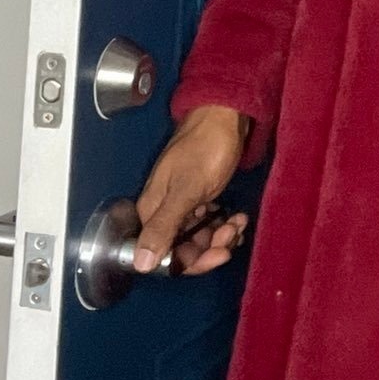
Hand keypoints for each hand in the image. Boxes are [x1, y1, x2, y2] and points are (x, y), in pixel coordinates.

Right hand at [133, 104, 252, 274]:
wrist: (224, 115)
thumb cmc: (205, 147)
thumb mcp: (186, 190)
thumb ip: (163, 227)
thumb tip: (140, 264)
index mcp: (151, 211)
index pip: (163, 255)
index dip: (191, 262)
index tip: (218, 253)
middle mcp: (163, 210)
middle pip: (183, 249)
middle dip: (212, 246)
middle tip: (233, 232)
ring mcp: (182, 203)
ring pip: (199, 237)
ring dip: (221, 235)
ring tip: (238, 221)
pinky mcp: (199, 197)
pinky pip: (208, 223)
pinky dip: (224, 224)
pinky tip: (237, 216)